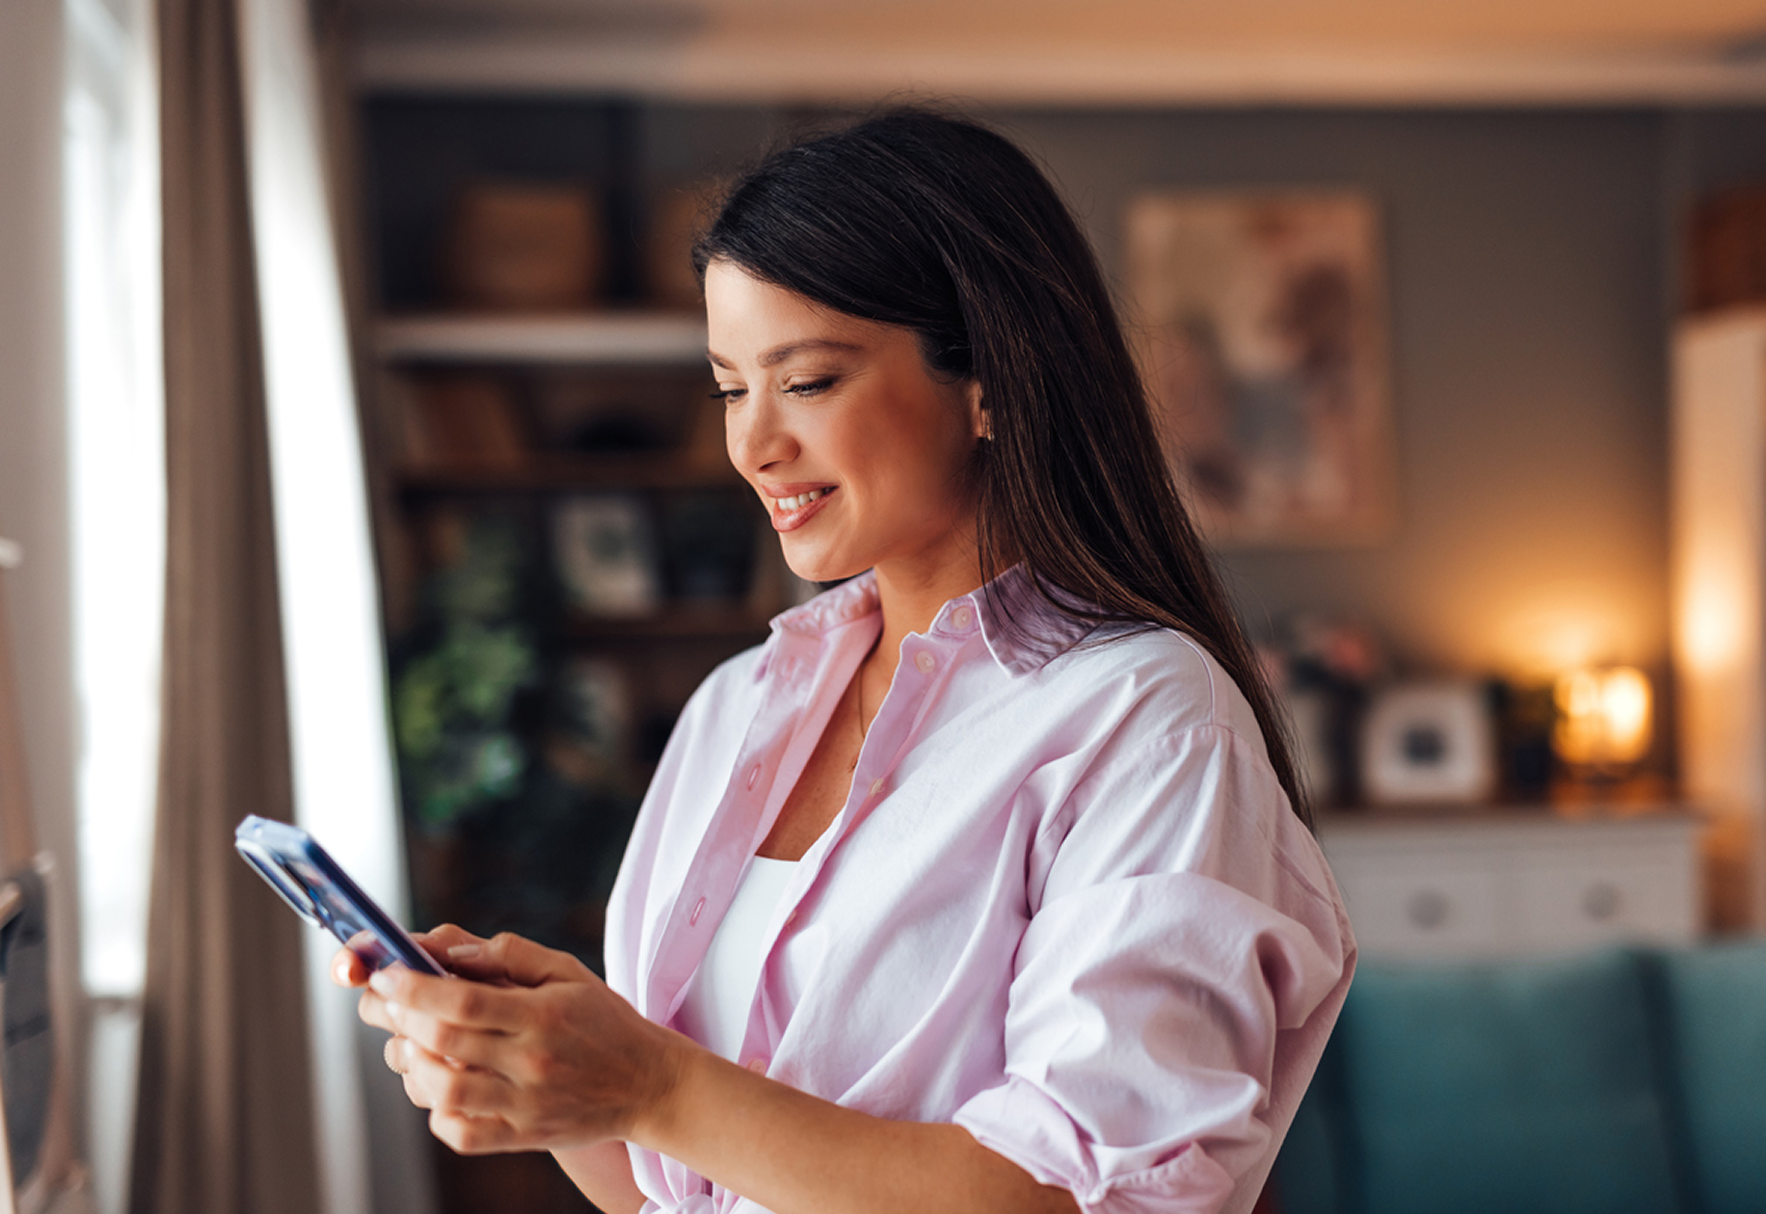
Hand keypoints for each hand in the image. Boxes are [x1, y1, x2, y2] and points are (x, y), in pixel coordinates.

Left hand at [361, 931, 688, 1155]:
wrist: (649, 1084)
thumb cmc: (605, 1021)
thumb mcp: (569, 972)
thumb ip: (512, 954)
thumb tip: (451, 949)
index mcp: (543, 1015)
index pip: (463, 999)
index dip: (414, 986)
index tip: (386, 973)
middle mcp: (532, 1062)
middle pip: (445, 1040)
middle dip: (402, 1017)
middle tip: (389, 1002)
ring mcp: (526, 1104)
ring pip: (445, 1090)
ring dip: (414, 1063)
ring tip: (413, 1042)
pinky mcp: (523, 1136)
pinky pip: (462, 1134)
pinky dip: (437, 1113)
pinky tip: (441, 1087)